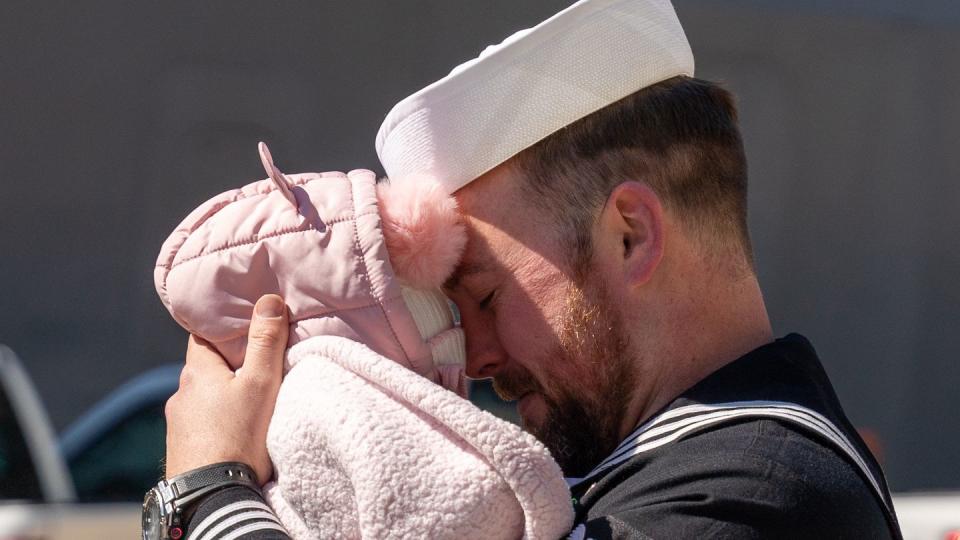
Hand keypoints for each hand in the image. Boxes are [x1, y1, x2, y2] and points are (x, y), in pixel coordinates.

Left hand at [164, 294, 287, 484]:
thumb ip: (265, 342)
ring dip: (219, 397)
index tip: (242, 327)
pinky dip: (214, 422)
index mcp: (196, 372)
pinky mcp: (180, 449)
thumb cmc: (238, 435)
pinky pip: (199, 425)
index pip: (203, 336)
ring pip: (200, 398)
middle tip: (254, 367)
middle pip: (204, 368)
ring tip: (246, 405)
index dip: (222, 329)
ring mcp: (176, 424)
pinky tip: (231, 432)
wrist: (211, 496)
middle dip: (226, 366)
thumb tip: (268, 300)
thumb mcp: (261, 384)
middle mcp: (179, 394)